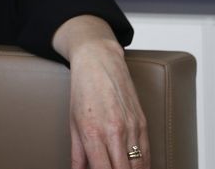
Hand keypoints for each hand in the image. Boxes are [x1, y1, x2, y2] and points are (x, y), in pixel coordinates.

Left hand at [53, 16, 149, 168]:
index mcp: (93, 132)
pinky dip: (142, 166)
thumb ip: (77, 153)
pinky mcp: (143, 123)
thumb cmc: (82, 90)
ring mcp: (132, 127)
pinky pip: (147, 154)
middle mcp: (114, 131)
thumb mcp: (72, 122)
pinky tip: (134, 168)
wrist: (99, 60)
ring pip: (139, 167)